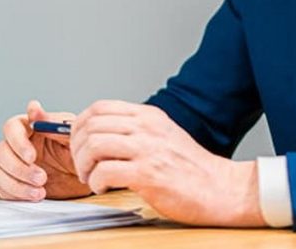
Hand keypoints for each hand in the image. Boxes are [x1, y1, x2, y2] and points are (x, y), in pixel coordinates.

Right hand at [0, 99, 90, 200]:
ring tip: (41, 189)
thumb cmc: (80, 150)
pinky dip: (18, 194)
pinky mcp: (15, 184)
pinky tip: (36, 195)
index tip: (32, 156)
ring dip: (17, 183)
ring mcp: (15, 165)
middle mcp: (19, 145)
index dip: (17, 142)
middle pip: (1, 151)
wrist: (87, 175)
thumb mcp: (72, 135)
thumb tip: (33, 108)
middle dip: (19, 167)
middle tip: (41, 176)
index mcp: (31, 127)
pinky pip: (4, 190)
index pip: (11, 127)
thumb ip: (53, 123)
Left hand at [70, 100, 263, 226]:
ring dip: (84, 165)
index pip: (100, 107)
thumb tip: (102, 135)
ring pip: (94, 145)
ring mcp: (147, 149)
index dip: (79, 125)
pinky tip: (103, 188)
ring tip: (91, 178)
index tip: (78, 143)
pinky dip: (96, 182)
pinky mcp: (147, 174)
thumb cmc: (191, 168)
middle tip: (82, 165)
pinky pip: (104, 172)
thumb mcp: (164, 135)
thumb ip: (137, 131)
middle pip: (91, 125)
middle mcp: (147, 128)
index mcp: (149, 116)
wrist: (219, 188)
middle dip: (77, 148)